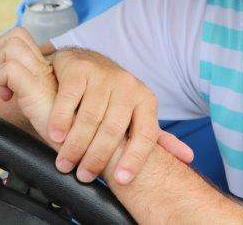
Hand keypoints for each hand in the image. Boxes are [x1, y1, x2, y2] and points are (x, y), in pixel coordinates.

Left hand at [0, 28, 58, 141]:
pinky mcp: (37, 87)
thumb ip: (23, 88)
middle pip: (17, 35)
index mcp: (47, 67)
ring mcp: (43, 74)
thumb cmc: (59, 129)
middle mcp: (47, 66)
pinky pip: (9, 69)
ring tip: (6, 92)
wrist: (78, 143)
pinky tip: (8, 99)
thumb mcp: (37, 103)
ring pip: (12, 45)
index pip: (19, 39)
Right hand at [46, 47, 192, 184]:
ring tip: (65, 162)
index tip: (121, 180)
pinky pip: (70, 99)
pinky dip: (61, 120)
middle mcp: (128, 85)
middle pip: (113, 129)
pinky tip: (55, 135)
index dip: (135, 159)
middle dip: (97, 157)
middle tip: (83, 175)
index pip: (146, 134)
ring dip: (75, 144)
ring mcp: (104, 75)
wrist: (84, 61)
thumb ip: (157, 137)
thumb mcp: (135, 114)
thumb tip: (188, 157)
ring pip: (90, 117)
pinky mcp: (79, 69)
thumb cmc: (111, 97)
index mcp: (146, 99)